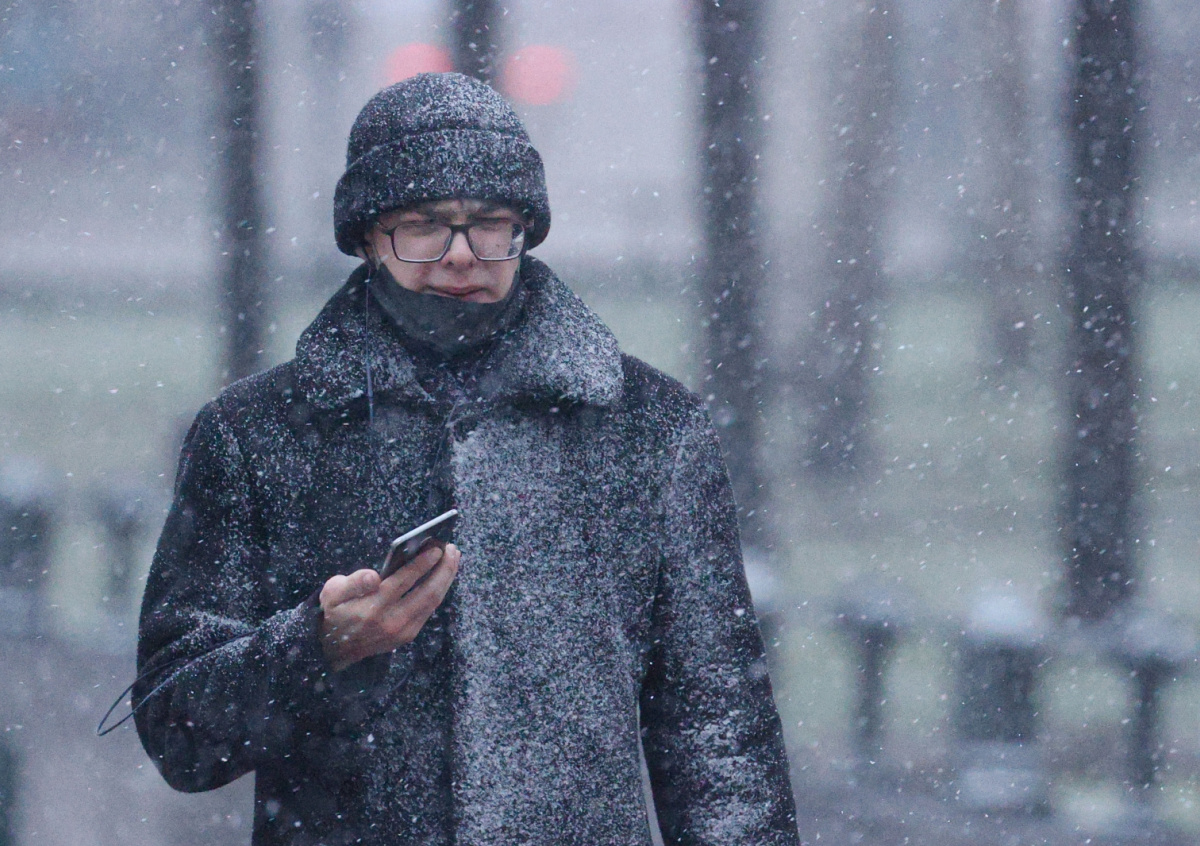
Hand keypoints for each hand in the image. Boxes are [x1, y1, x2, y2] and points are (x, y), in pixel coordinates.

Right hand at [318, 542, 459, 671]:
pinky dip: (440, 590)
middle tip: (452, 549)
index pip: (404, 581)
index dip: (423, 563)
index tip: (437, 548)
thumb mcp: (332, 593)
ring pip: (433, 602)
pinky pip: (429, 609)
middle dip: (444, 569)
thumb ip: (353, 582)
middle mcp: (392, 621)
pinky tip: (443, 575)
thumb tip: (373, 576)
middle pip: (427, 592)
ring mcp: (403, 631)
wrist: (335, 649)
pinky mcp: (408, 635)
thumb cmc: (336, 611)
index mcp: (372, 607)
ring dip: (446, 578)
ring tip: (453, 558)